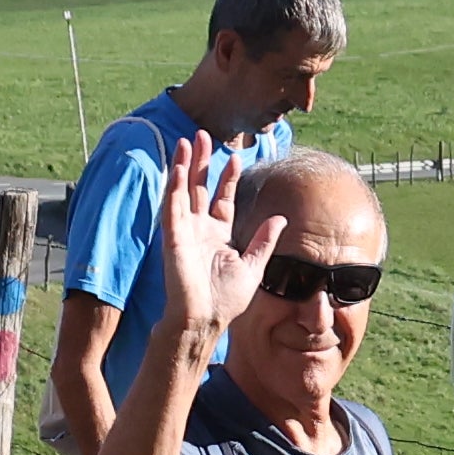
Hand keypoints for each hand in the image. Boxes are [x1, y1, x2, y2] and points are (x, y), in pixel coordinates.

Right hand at [143, 131, 265, 343]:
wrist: (205, 319)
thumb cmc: (226, 299)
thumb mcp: (254, 265)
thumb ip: (264, 239)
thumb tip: (281, 218)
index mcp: (219, 235)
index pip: (222, 198)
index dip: (228, 178)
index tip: (235, 157)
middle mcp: (200, 229)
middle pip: (200, 187)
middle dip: (202, 161)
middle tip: (204, 135)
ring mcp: (185, 231)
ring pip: (184, 191)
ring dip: (185, 166)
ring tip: (187, 141)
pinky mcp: (173, 237)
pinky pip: (172, 206)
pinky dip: (175, 186)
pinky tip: (178, 167)